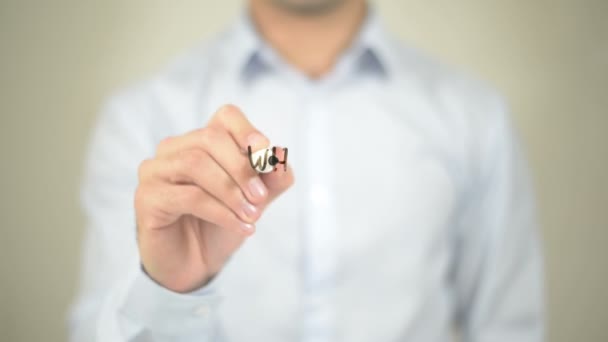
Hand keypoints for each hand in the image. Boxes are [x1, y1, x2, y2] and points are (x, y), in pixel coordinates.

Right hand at [135, 104, 293, 292]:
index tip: (266, 155)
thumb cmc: (221, 223)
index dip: (247, 130)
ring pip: (195, 164)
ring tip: (251, 215)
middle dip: (242, 168)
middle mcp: (174, 149)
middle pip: (210, 138)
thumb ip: (271, 178)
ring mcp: (155, 170)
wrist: (194, 264)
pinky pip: (188, 196)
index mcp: (202, 141)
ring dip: (231, 191)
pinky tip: (240, 227)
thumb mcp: (256, 200)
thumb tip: (279, 157)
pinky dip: (221, 212)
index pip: (225, 117)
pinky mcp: (147, 197)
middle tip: (261, 198)